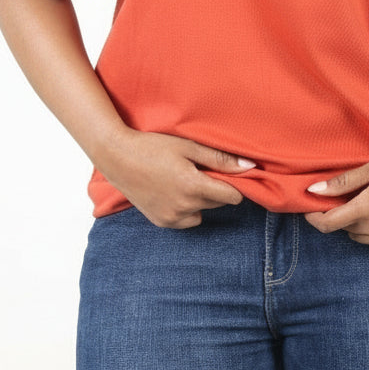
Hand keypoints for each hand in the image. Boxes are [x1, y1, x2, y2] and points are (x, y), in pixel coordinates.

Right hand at [97, 129, 255, 228]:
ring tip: (185, 179)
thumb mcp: (189, 147)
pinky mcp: (161, 223)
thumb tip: (250, 168)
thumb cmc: (154, 146)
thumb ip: (220, 159)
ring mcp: (171, 218)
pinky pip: (186, 220)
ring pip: (202, 212)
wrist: (118, 158)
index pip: (231, 197)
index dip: (234, 184)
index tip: (227, 172)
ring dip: (201, 200)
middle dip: (215, 188)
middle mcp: (184, 207)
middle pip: (217, 203)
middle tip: (199, 169)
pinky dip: (187, 209)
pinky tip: (174, 191)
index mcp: (193, 187)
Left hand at [304, 148, 368, 246]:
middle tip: (345, 197)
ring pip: (360, 237)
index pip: (329, 224)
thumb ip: (342, 183)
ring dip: (355, 224)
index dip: (314, 218)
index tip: (309, 210)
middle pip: (344, 229)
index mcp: (367, 209)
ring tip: (365, 202)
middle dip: (339, 215)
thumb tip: (313, 191)